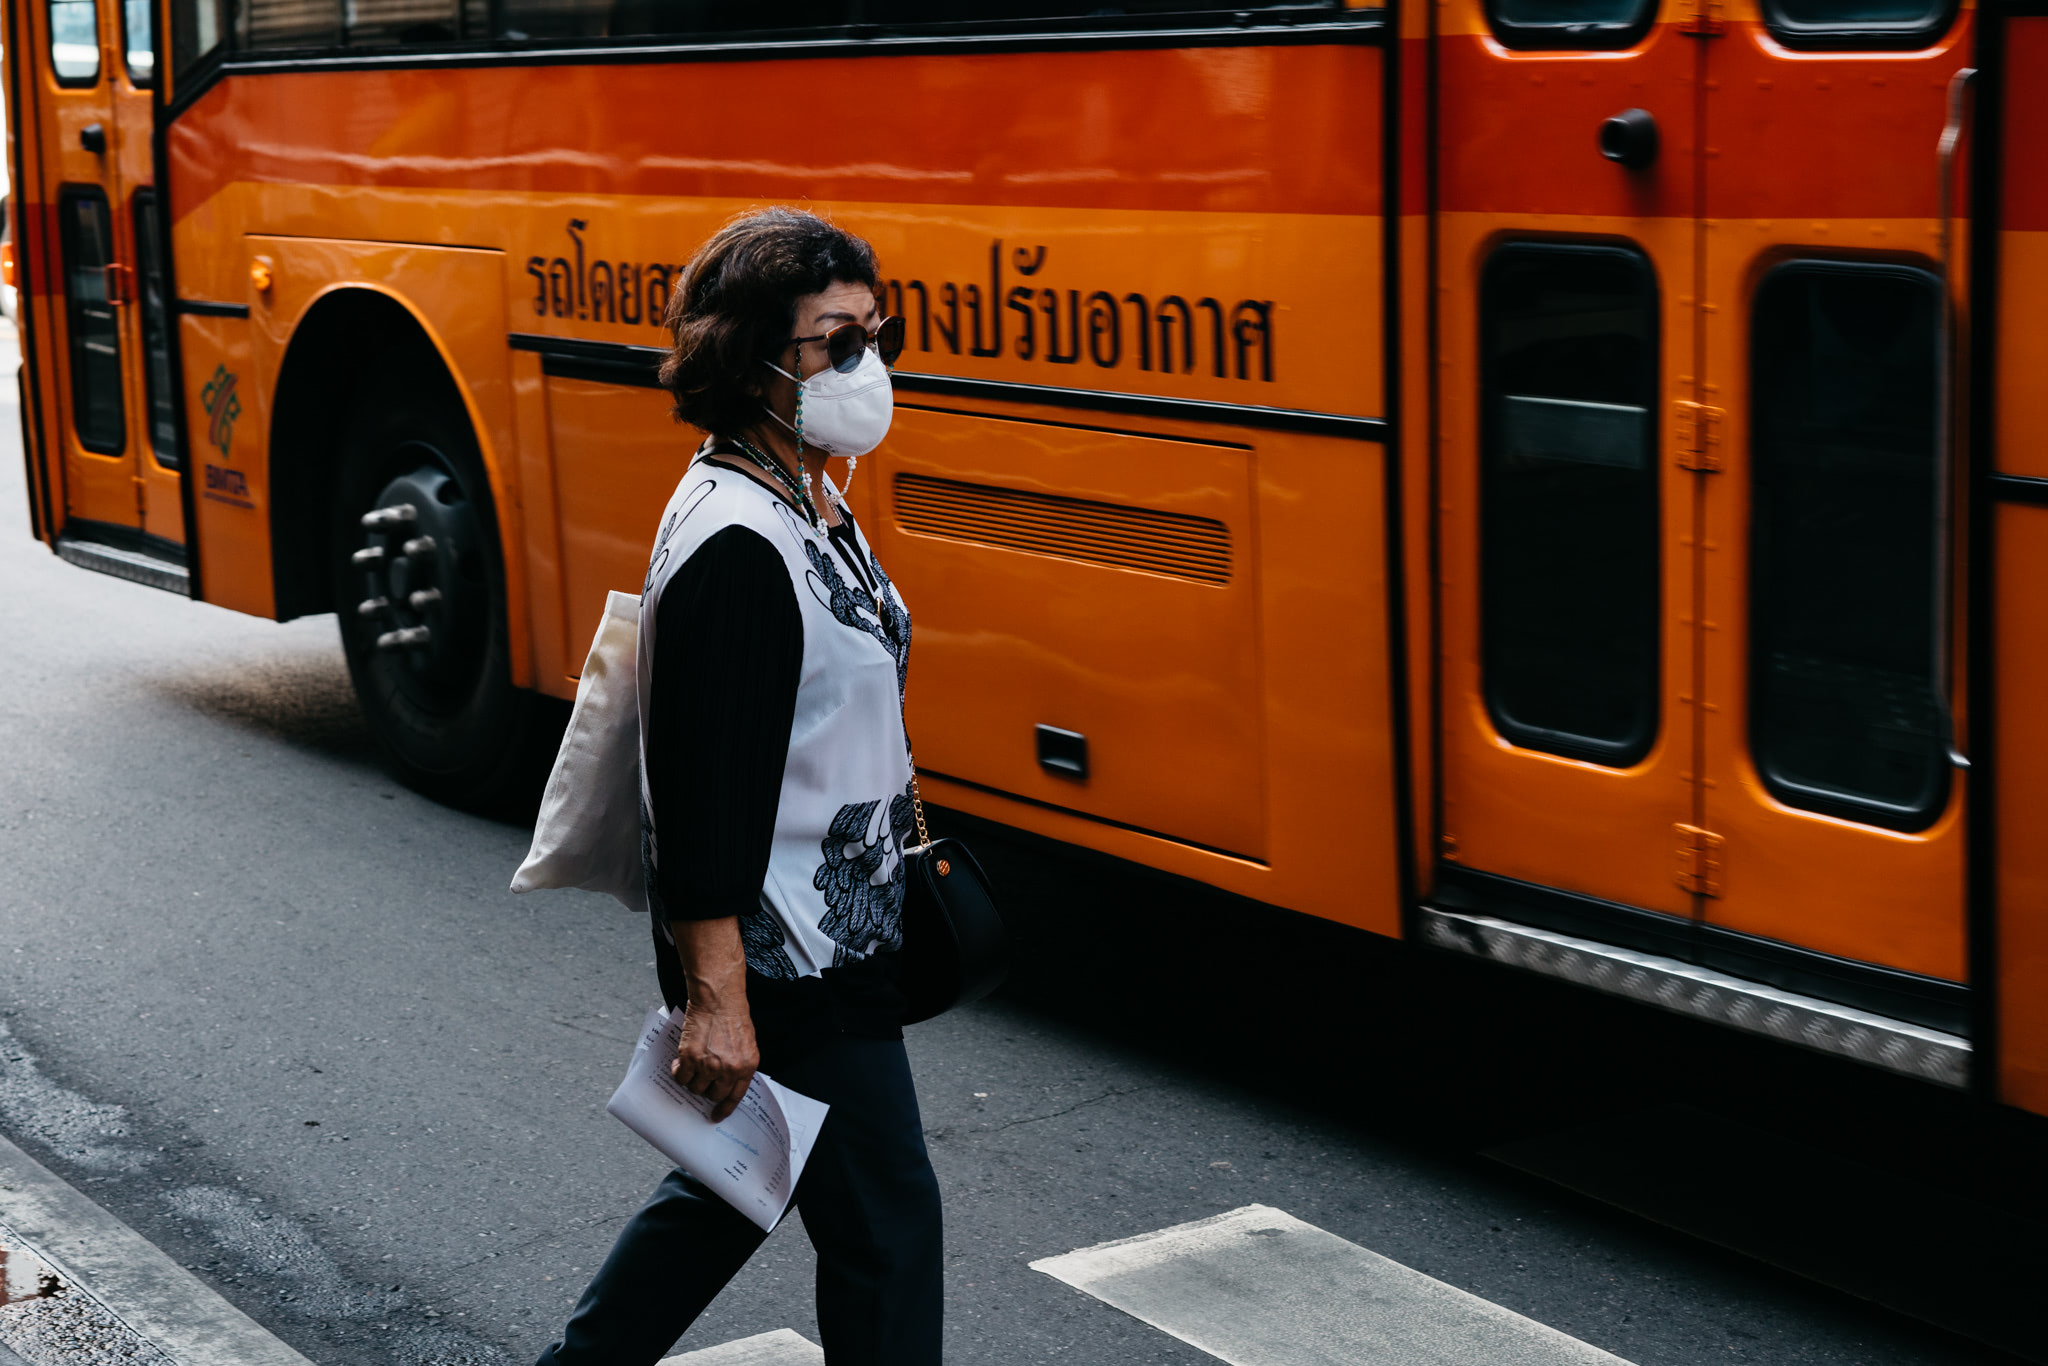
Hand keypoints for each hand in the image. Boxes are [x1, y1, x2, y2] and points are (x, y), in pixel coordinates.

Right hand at [670, 1002, 758, 1122]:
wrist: (718, 998)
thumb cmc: (733, 1015)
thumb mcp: (747, 1044)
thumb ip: (739, 1064)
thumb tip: (727, 1081)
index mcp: (747, 1066)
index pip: (735, 1097)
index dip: (724, 1109)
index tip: (716, 1115)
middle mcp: (729, 1069)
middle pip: (713, 1095)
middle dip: (707, 1090)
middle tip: (702, 1081)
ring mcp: (708, 1065)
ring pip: (695, 1088)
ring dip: (692, 1080)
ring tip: (692, 1066)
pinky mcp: (690, 1057)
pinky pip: (680, 1077)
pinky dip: (678, 1072)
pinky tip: (680, 1062)